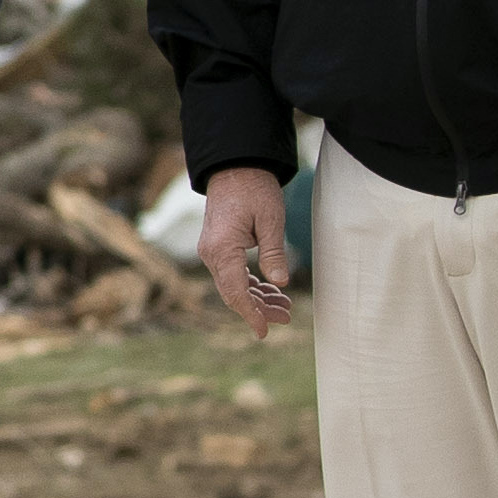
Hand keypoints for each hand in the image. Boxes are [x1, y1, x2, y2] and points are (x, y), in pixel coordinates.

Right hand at [200, 165, 294, 340]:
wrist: (234, 166)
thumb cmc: (254, 188)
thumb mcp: (272, 220)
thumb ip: (274, 253)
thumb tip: (280, 283)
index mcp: (222, 248)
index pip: (235, 292)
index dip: (251, 314)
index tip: (264, 332)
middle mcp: (211, 253)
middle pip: (233, 293)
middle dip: (259, 309)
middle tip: (287, 317)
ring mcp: (212, 250)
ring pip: (233, 285)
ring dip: (257, 298)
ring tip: (284, 306)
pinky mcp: (217, 247)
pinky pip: (232, 273)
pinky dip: (250, 284)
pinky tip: (270, 289)